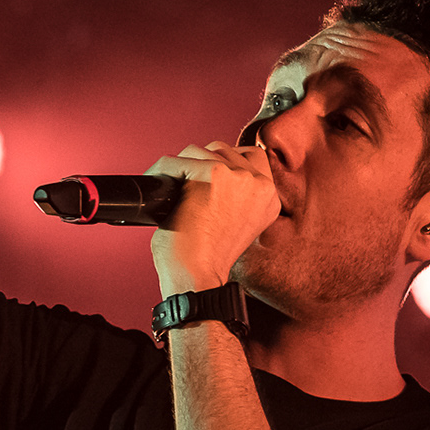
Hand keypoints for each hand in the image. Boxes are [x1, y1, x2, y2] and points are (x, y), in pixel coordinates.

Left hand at [146, 142, 279, 296]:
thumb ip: (236, 198)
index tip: (206, 178)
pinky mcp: (215, 174)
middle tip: (183, 187)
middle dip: (201, 164)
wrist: (197, 279)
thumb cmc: (207, 260)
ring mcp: (240, 178)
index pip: (252, 159)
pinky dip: (162, 171)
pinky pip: (177, 160)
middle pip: (225, 150)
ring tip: (172, 191)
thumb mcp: (236, 225)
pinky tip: (160, 192)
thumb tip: (208, 171)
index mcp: (269, 199)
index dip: (225, 163)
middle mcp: (261, 186)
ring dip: (183, 166)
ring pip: (202, 150)